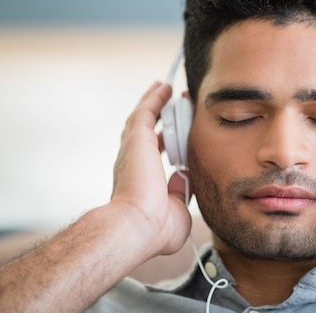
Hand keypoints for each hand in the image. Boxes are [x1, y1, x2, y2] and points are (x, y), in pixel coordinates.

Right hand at [111, 82, 191, 256]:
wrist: (138, 226)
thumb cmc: (155, 229)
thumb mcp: (177, 212)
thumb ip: (181, 195)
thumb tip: (182, 178)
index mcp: (142, 181)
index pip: (156, 156)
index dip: (168, 143)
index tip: (180, 137)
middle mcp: (133, 163)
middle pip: (149, 133)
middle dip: (162, 118)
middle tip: (175, 105)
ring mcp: (133, 149)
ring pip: (144, 118)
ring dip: (156, 103)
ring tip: (166, 89)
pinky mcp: (137, 137)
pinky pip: (147, 110)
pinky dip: (155, 98)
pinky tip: (165, 87)